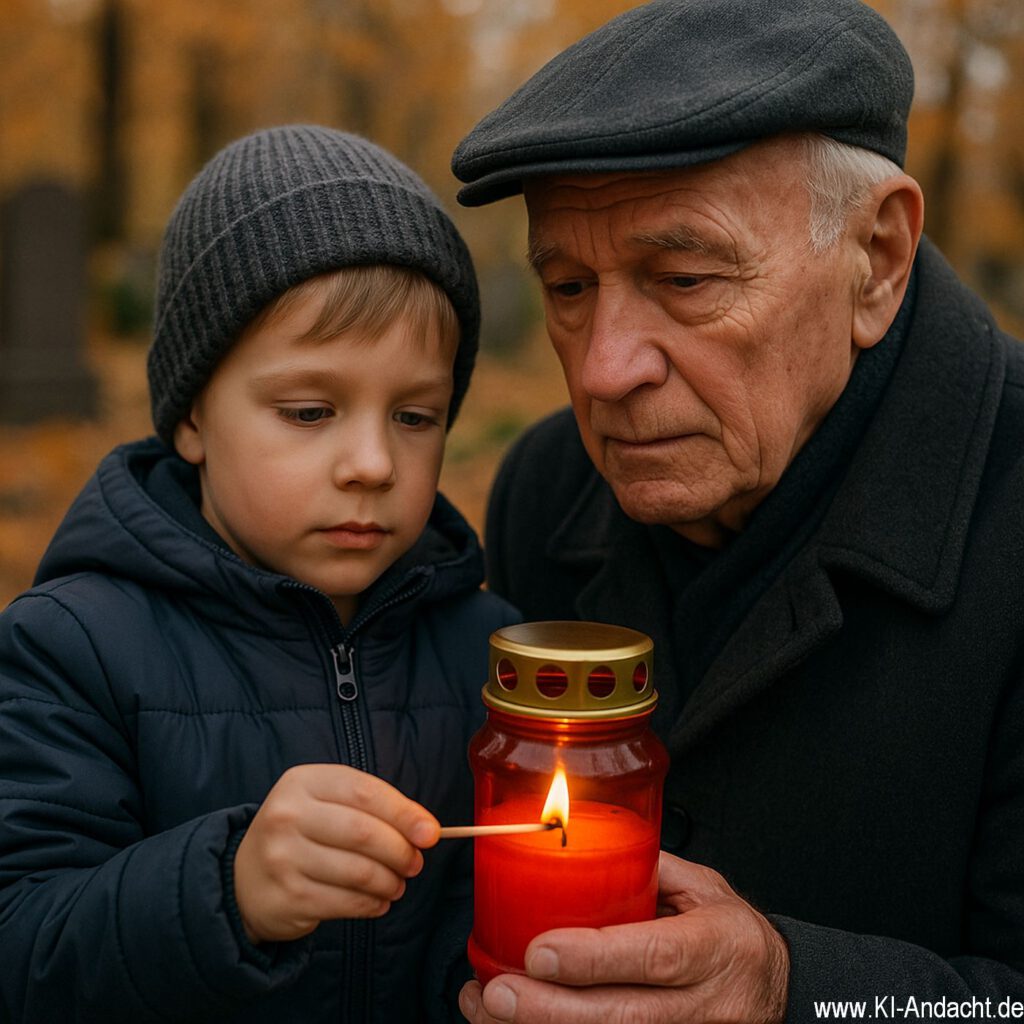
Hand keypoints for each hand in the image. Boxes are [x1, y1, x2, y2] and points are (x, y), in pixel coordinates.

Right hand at [233, 763, 438, 943]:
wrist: (244, 879)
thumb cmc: (303, 834)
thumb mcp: (327, 804)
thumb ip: (374, 808)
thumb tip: (427, 829)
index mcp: (302, 781)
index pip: (365, 792)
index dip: (404, 813)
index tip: (431, 832)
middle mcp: (287, 815)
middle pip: (364, 832)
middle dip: (401, 851)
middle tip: (414, 862)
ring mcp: (283, 857)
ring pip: (359, 871)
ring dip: (390, 881)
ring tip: (397, 883)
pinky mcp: (287, 896)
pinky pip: (346, 902)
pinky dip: (372, 904)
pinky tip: (378, 901)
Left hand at [459, 851, 788, 1023]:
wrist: (778, 991)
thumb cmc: (731, 934)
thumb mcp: (703, 888)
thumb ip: (645, 870)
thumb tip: (577, 847)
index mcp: (713, 946)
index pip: (653, 955)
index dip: (594, 957)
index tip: (540, 949)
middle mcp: (701, 1004)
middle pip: (621, 1016)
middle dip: (550, 1009)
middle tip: (495, 992)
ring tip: (485, 1010)